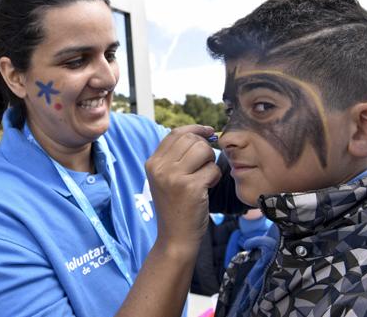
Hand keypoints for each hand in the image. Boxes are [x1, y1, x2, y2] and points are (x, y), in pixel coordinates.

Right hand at [145, 125, 220, 255]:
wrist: (175, 237)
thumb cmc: (176, 207)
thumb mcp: (167, 178)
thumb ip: (176, 156)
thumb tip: (202, 133)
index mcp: (152, 163)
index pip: (175, 133)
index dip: (195, 129)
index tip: (208, 131)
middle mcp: (160, 167)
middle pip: (191, 139)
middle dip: (205, 148)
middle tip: (205, 165)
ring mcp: (174, 177)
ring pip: (203, 150)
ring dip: (210, 162)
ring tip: (204, 178)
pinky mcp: (190, 187)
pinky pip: (212, 169)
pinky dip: (214, 178)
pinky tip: (206, 189)